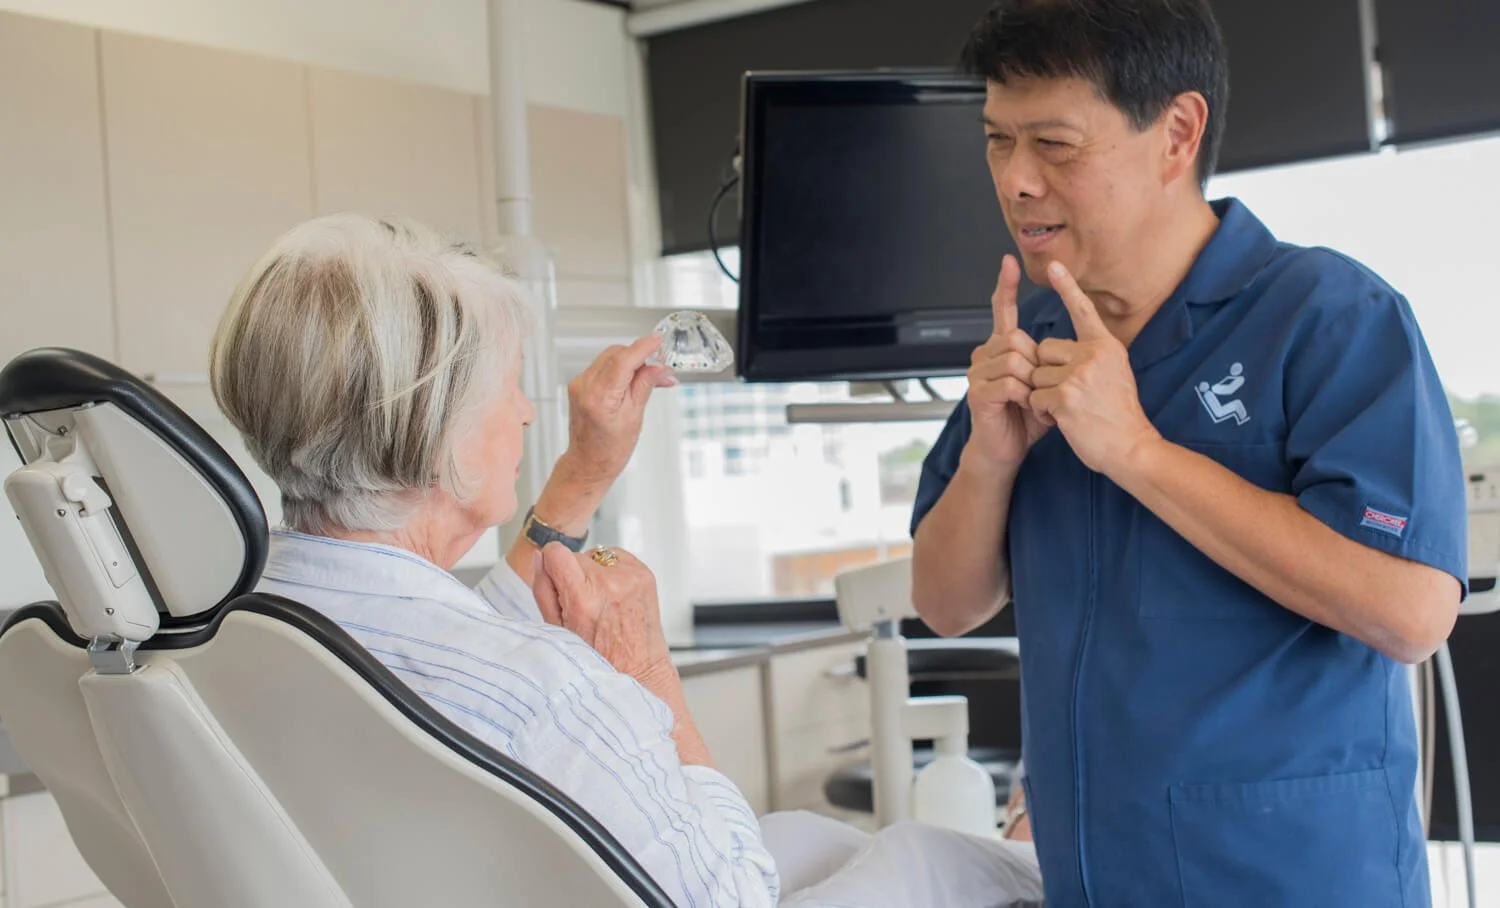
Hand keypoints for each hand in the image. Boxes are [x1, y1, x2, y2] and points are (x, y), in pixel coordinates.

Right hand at [533, 542, 673, 685]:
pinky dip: (614, 572)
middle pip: (577, 555)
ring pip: (598, 555)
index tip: (557, 576)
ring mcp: (631, 577)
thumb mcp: (558, 630)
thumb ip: (544, 590)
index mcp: (583, 597)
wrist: (638, 669)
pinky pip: (618, 558)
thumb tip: (541, 558)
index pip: (557, 551)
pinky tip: (615, 596)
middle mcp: (609, 583)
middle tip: (583, 602)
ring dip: (596, 572)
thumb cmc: (599, 657)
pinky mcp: (645, 574)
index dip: (553, 564)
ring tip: (601, 600)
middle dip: (575, 574)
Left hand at [565, 335, 676, 484]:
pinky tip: (631, 381)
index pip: (622, 360)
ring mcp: (579, 385)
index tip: (658, 340)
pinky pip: (602, 367)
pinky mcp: (578, 385)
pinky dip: (619, 368)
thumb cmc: (610, 450)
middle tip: (660, 369)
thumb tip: (660, 367)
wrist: (588, 463)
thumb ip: (645, 385)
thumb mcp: (635, 417)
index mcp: (599, 398)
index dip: (642, 347)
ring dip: (630, 362)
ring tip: (648, 378)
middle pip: (615, 354)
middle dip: (639, 356)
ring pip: (609, 358)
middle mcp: (584, 387)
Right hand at [965, 255, 1050, 469]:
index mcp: (1000, 349)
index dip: (1005, 286)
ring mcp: (977, 374)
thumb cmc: (1026, 418)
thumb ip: (1049, 362)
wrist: (1006, 450)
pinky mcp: (978, 394)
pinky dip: (1024, 396)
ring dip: (1032, 382)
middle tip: (1041, 387)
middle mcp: (984, 355)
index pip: (1002, 310)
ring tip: (1034, 401)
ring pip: (1013, 359)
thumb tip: (1073, 344)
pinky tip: (1026, 407)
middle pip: (1015, 336)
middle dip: (1035, 362)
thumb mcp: (1044, 384)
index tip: (1008, 261)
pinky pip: (1008, 383)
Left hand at [1029, 262, 1159, 474]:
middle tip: (1071, 394)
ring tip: (1071, 409)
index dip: (1067, 287)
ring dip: (1044, 396)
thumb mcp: (1115, 373)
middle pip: (1043, 350)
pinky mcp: (1065, 397)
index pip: (1082, 311)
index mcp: (1105, 346)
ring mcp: (1079, 375)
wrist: (1132, 447)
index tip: (1053, 265)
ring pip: (1035, 376)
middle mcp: (1093, 355)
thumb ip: (1092, 356)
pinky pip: (1034, 397)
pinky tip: (1065, 420)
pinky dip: (1043, 412)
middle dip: (1046, 373)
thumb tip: (1058, 348)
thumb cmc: (1119, 415)